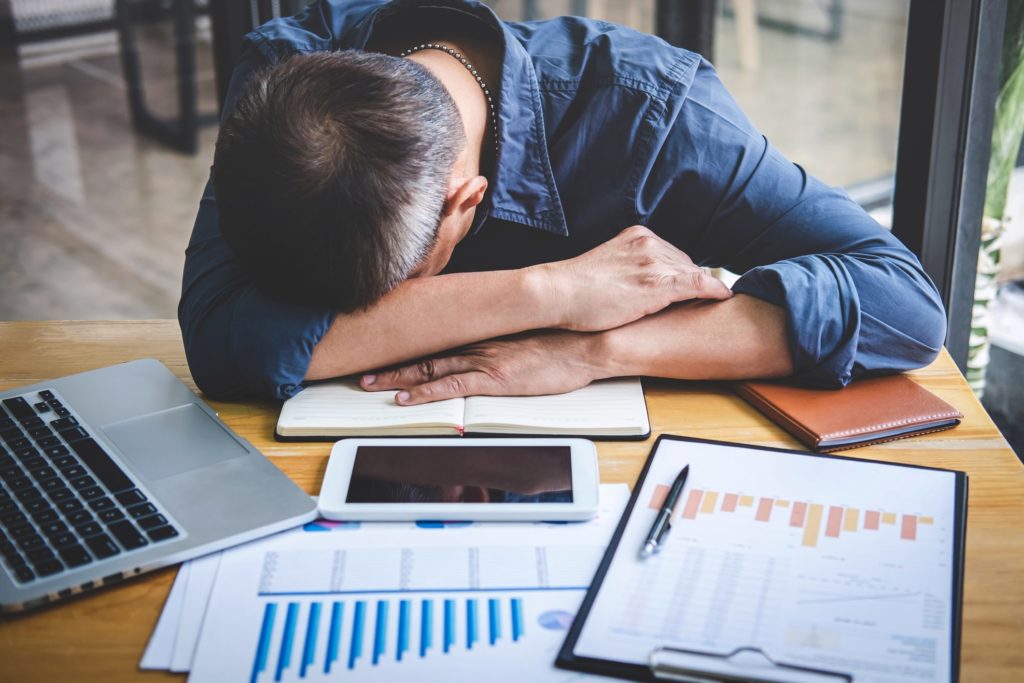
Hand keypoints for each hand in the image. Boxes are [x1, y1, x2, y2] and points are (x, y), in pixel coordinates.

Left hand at [360, 332, 603, 404]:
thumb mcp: (525, 339)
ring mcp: (484, 361)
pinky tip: (406, 399)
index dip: (409, 348)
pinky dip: (425, 394)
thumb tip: (487, 350)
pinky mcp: (495, 379)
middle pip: (425, 353)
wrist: (583, 345)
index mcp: (484, 334)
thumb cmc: (560, 343)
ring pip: (429, 368)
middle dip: (392, 363)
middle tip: (364, 371)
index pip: (438, 340)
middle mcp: (477, 344)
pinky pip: (452, 387)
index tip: (387, 352)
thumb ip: (501, 343)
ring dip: (398, 378)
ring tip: (371, 384)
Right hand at [538, 225, 731, 330]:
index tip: (692, 284)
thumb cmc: (573, 288)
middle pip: (684, 263)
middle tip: (709, 296)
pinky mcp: (657, 285)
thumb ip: (626, 267)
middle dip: (695, 280)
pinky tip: (724, 296)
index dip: (681, 272)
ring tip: (720, 299)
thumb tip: (635, 283)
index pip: (670, 253)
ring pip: (692, 273)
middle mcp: (648, 244)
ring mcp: (654, 263)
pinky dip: (714, 290)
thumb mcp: (605, 266)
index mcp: (636, 236)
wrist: (557, 293)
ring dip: (706, 288)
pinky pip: (697, 284)